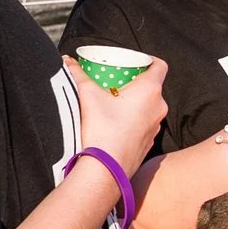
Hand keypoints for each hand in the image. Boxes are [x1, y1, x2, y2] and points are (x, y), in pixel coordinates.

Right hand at [72, 56, 169, 170]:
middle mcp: (158, 107)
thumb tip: (68, 61)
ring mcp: (155, 127)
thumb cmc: (102, 129)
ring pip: (149, 107)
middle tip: (117, 82)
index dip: (149, 60)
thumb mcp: (87, 95)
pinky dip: (134, 120)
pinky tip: (116, 123)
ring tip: (114, 103)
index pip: (160, 65)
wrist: (105, 169)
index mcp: (150, 90)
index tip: (135, 61)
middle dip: (136, 82)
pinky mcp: (149, 143)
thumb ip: (78, 74)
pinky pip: (144, 124)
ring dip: (135, 103)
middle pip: (153, 87)